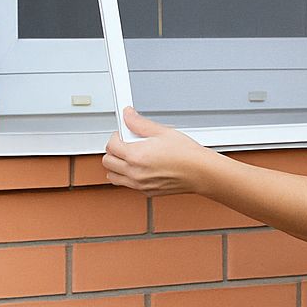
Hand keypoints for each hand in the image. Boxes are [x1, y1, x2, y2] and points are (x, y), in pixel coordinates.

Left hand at [103, 107, 220, 195]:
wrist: (199, 172)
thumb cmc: (186, 154)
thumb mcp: (162, 131)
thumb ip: (140, 123)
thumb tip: (128, 115)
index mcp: (136, 156)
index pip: (111, 146)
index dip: (116, 136)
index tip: (123, 134)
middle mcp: (134, 172)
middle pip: (107, 162)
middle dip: (114, 151)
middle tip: (126, 144)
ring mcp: (139, 184)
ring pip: (113, 176)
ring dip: (117, 166)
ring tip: (131, 157)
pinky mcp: (146, 192)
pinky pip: (128, 184)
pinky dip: (129, 176)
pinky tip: (142, 167)